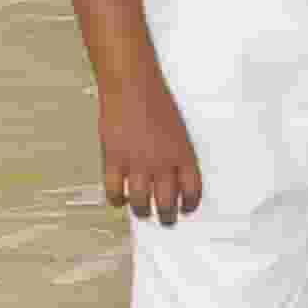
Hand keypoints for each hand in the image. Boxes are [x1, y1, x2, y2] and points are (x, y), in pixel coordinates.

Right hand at [100, 73, 203, 226]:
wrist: (132, 87)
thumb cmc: (157, 103)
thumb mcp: (177, 130)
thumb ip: (175, 154)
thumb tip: (172, 176)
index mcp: (183, 154)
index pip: (192, 189)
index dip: (190, 204)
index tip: (187, 209)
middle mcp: (162, 162)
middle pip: (167, 201)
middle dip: (167, 216)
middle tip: (167, 221)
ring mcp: (137, 162)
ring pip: (140, 201)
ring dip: (142, 212)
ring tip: (143, 214)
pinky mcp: (114, 159)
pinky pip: (114, 189)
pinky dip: (116, 199)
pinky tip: (118, 200)